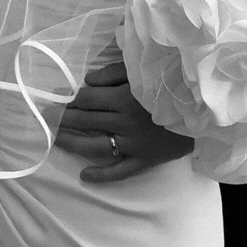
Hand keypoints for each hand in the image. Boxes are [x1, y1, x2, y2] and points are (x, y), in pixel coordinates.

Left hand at [55, 60, 193, 183]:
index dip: (66, 98)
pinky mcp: (144, 160)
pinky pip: (120, 171)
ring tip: (54, 141)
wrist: (205, 109)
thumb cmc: (173, 83)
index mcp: (123, 98)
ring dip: (72, 144)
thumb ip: (113, 73)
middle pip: (86, 121)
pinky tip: (84, 176)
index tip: (49, 98)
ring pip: (95, 146)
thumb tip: (86, 81)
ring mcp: (133, 144)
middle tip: (42, 119)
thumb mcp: (143, 70)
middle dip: (62, 119)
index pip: (86, 99)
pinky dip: (102, 175)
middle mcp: (123, 123)